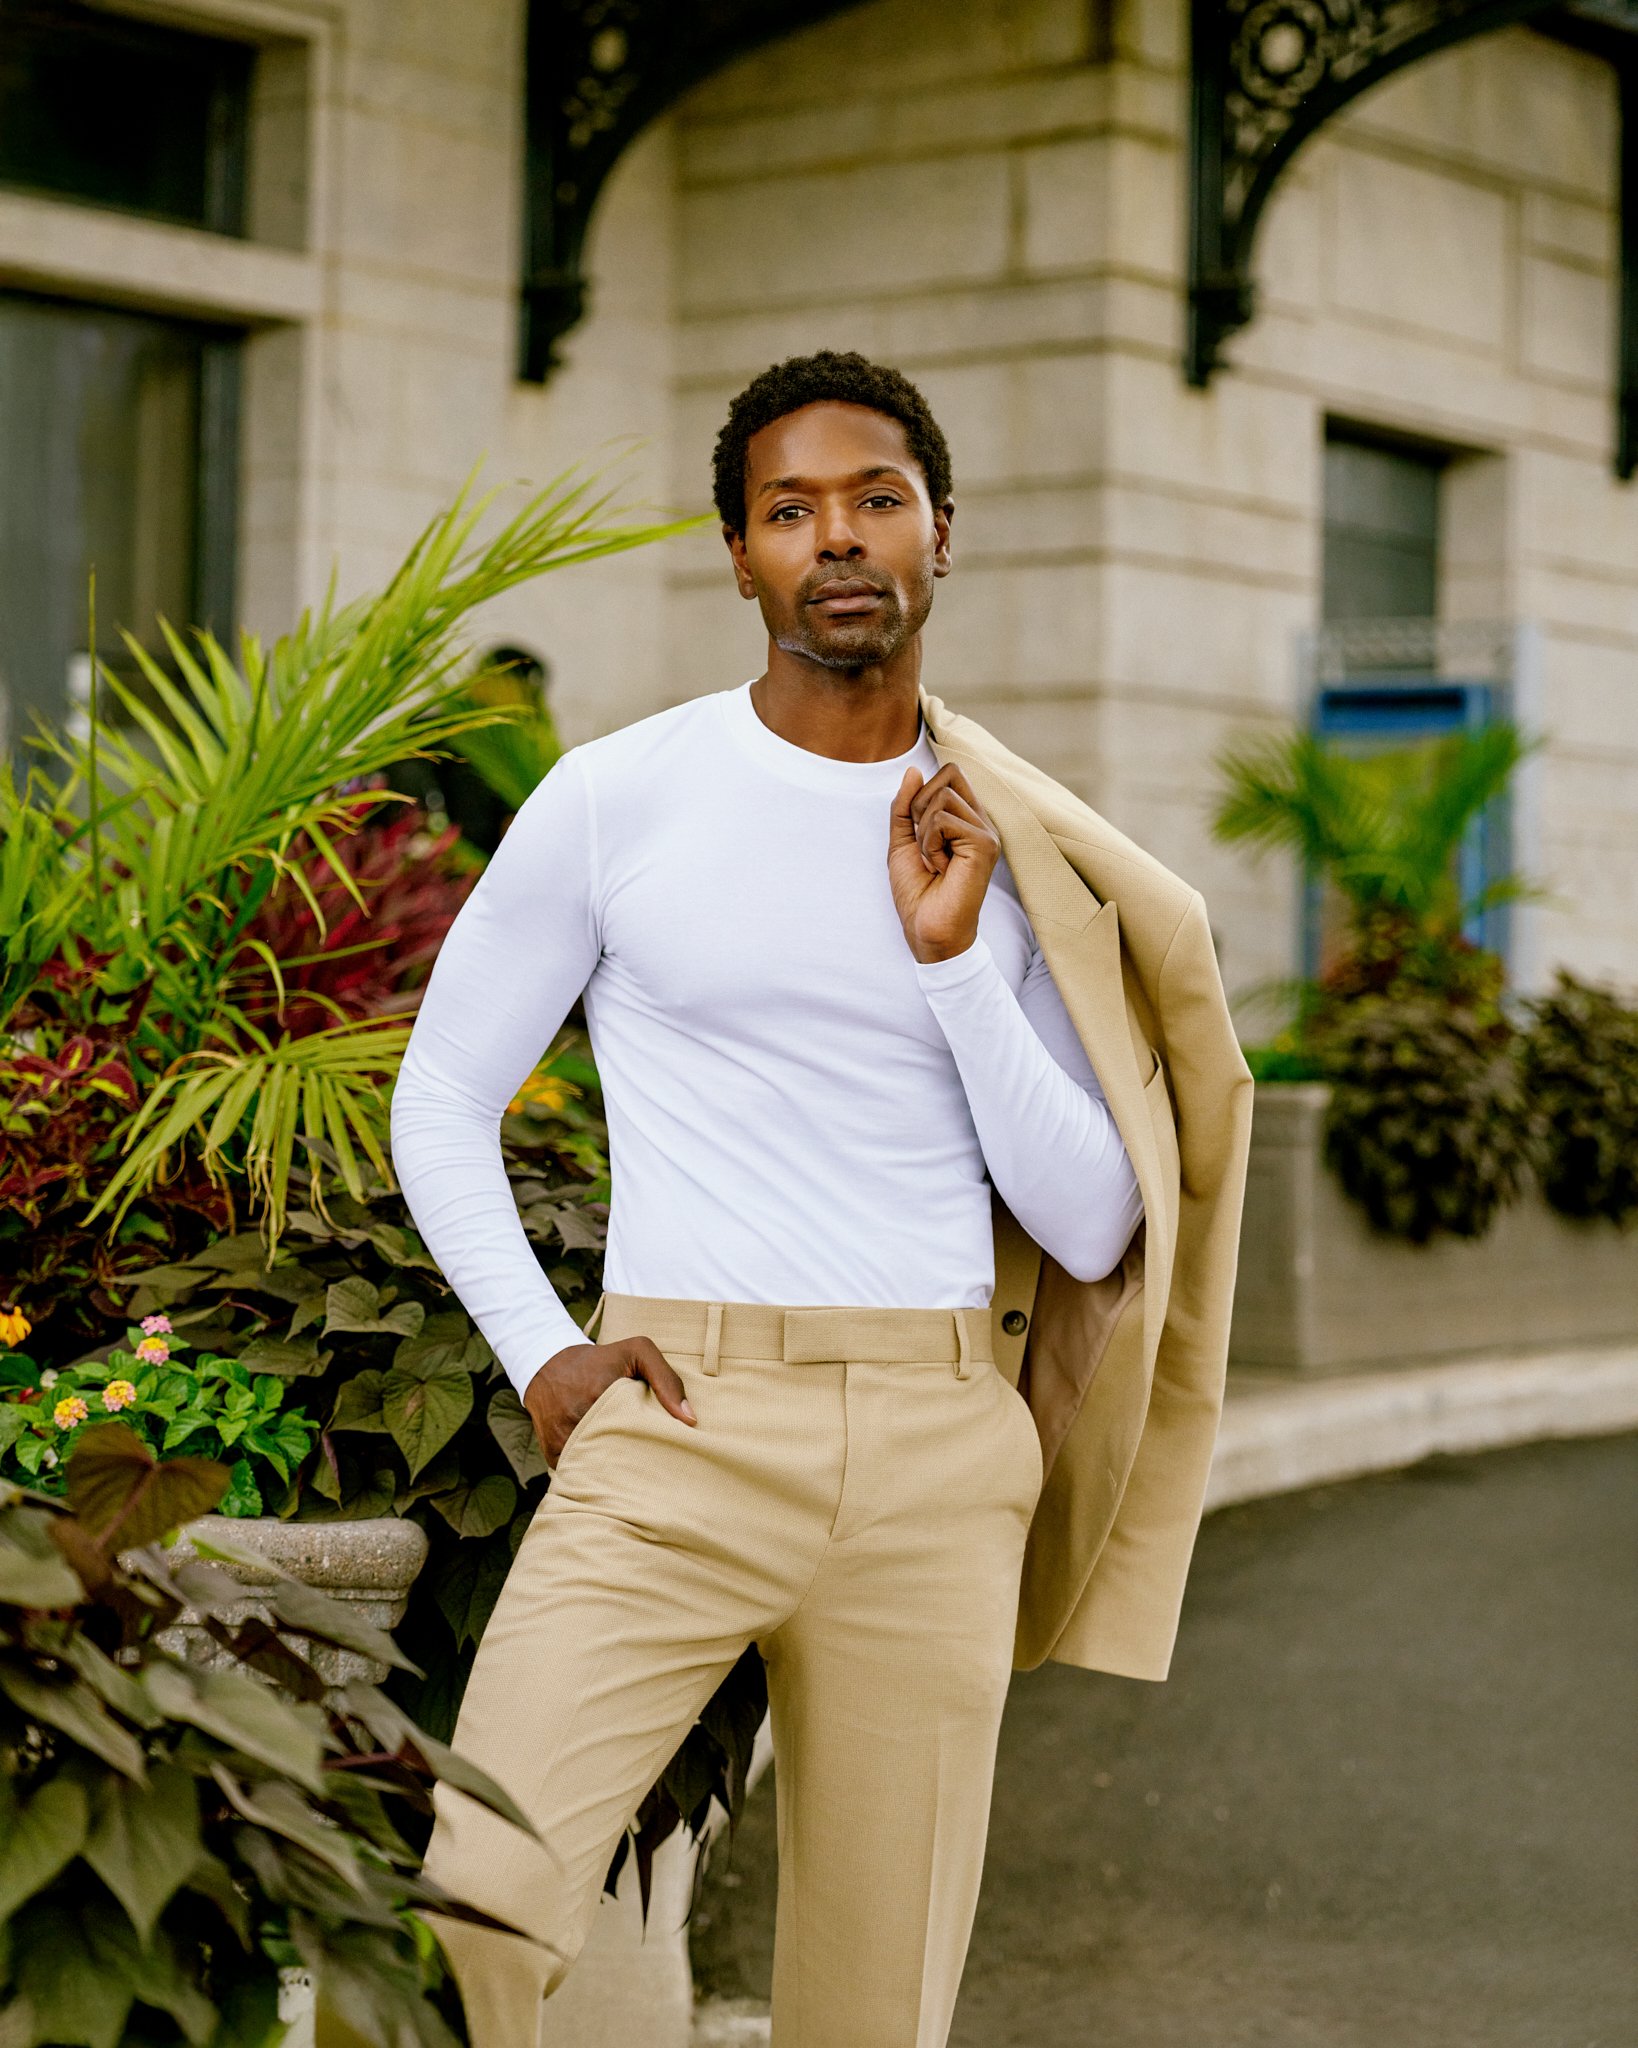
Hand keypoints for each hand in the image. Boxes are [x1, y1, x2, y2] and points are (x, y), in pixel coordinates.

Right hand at [524, 1338, 695, 1466]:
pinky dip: (593, 1472)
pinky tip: (607, 1466)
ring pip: (599, 1470)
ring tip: (632, 1468)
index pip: (640, 1435)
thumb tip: (689, 1419)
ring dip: (615, 1471)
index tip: (667, 1448)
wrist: (547, 1366)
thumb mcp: (638, 1352)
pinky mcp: (554, 1455)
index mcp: (602, 1395)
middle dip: (638, 1462)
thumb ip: (666, 1379)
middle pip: (621, 1458)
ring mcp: (564, 1442)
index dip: (655, 1444)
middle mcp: (579, 1421)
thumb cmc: (600, 1360)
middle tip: (654, 1464)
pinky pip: (579, 1474)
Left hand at [888, 763, 1000, 962]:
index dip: (923, 795)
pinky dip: (930, 845)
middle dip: (921, 809)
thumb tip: (913, 771)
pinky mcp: (985, 844)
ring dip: (924, 834)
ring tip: (934, 862)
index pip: (949, 774)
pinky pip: (943, 820)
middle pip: (948, 776)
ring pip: (942, 799)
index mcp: (966, 818)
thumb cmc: (918, 893)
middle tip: (926, 847)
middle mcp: (981, 821)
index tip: (920, 833)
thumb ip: (905, 807)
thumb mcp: (902, 842)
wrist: (927, 930)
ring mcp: (986, 832)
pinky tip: (941, 868)